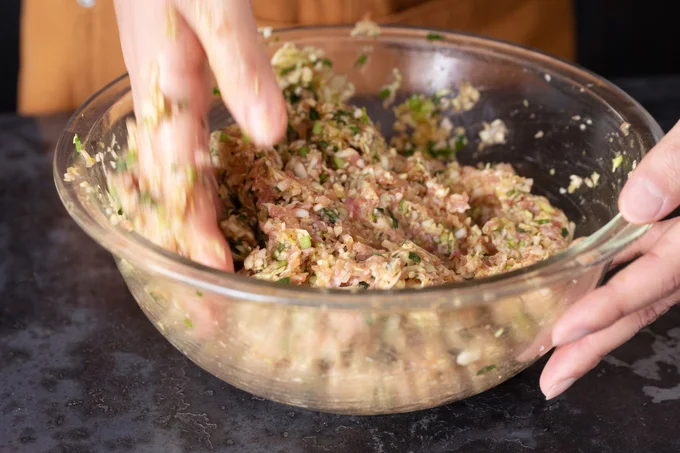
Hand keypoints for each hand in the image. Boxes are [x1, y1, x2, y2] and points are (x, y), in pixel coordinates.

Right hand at [114, 0, 286, 269]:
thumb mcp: (215, 6)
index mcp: (163, 93)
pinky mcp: (172, 84)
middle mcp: (156, 105)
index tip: (220, 276)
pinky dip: (192, 182)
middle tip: (208, 294)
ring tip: (209, 260)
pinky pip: (178, 149)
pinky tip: (209, 195)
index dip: (197, 231)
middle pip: (166, 189)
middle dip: (187, 243)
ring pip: (169, 174)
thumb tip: (270, 135)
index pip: (178, 182)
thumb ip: (242, 67)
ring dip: (188, 219)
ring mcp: (161, 96)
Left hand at [540, 121, 679, 398]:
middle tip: (553, 382)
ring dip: (603, 327)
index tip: (564, 334)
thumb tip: (636, 206)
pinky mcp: (678, 235)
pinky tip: (585, 297)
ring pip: (646, 293)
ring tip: (560, 357)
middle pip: (645, 305)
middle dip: (597, 345)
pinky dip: (616, 288)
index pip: (654, 279)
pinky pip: (650, 266)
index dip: (609, 307)